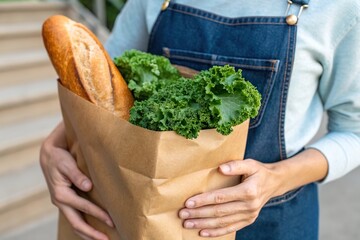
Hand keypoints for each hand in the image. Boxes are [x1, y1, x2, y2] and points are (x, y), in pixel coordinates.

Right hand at [40, 122, 113, 239]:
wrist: (49, 154)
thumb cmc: (59, 158)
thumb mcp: (67, 164)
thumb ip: (77, 175)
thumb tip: (88, 186)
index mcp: (61, 194)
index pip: (83, 208)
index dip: (98, 215)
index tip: (112, 221)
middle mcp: (60, 202)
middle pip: (77, 224)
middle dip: (92, 234)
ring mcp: (62, 204)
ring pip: (75, 223)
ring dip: (88, 233)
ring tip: (102, 239)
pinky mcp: (66, 202)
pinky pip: (75, 217)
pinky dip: (84, 225)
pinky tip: (94, 228)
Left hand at [178, 159, 282, 237]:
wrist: (275, 183)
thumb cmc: (259, 171)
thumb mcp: (250, 163)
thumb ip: (235, 165)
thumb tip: (220, 168)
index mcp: (248, 191)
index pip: (221, 197)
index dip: (204, 200)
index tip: (188, 202)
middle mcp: (249, 206)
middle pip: (219, 212)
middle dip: (199, 214)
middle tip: (183, 214)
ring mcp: (249, 215)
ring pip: (223, 222)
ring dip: (204, 224)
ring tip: (188, 224)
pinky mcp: (248, 220)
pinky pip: (230, 228)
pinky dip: (216, 232)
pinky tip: (202, 233)